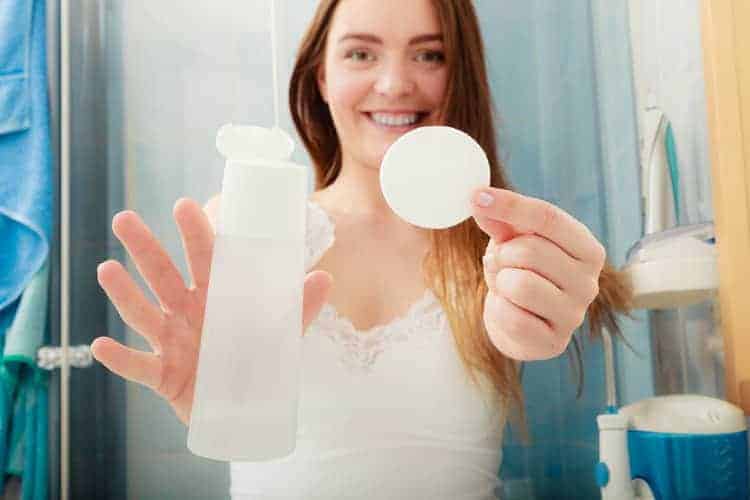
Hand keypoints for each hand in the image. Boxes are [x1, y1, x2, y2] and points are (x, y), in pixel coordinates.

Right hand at [91, 198, 331, 424]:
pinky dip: (120, 359)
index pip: (205, 258)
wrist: (246, 409)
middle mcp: (187, 313)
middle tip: (125, 219)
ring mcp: (172, 343)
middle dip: (145, 249)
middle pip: (163, 276)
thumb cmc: (257, 361)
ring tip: (106, 270)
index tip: (184, 205)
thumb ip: (299, 307)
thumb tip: (324, 277)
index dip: (195, 233)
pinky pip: (139, 366)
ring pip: (144, 314)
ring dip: (124, 294)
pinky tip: (100, 345)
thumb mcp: (281, 334)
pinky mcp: (164, 376)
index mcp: (215, 296)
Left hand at [471, 188, 605, 359]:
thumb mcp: (512, 240)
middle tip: (501, 263)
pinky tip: (508, 310)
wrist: (519, 323)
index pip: (548, 218)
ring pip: (520, 284)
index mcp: (587, 249)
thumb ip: (499, 220)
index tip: (476, 196)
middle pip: (530, 250)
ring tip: (506, 286)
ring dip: (501, 283)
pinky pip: (512, 317)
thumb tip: (478, 197)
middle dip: (503, 255)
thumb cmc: (520, 273)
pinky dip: (498, 310)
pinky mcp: (554, 342)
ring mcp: (574, 315)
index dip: (510, 205)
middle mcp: (589, 282)